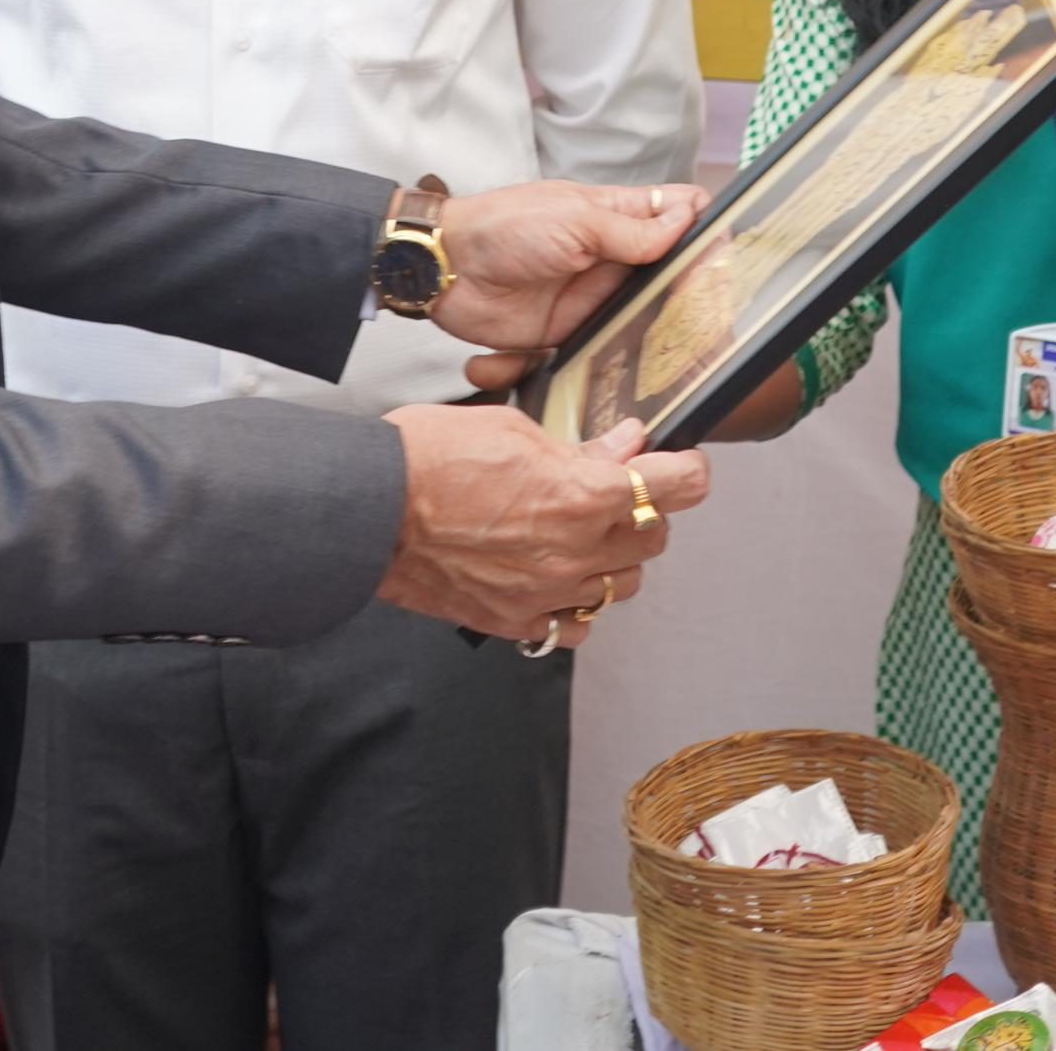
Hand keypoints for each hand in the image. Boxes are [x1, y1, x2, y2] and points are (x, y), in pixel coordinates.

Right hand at [377, 408, 709, 648]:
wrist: (368, 510)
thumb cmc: (427, 458)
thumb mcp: (512, 428)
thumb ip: (577, 446)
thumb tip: (622, 445)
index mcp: (580, 494)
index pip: (674, 487)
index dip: (687, 471)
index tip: (684, 466)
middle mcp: (574, 550)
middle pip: (653, 538)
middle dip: (645, 509)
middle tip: (616, 490)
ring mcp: (546, 592)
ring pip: (620, 586)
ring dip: (615, 558)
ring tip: (583, 533)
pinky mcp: (515, 619)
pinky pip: (573, 626)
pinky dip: (575, 604)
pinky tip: (555, 577)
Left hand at [422, 179, 704, 360]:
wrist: (446, 271)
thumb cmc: (503, 227)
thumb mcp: (575, 219)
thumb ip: (632, 229)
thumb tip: (687, 218)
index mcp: (615, 217)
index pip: (674, 213)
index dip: (703, 225)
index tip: (732, 248)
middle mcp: (610, 258)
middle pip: (668, 272)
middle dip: (692, 288)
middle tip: (721, 310)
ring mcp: (592, 297)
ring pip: (643, 316)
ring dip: (660, 329)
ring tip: (693, 350)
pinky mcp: (570, 335)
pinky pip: (604, 350)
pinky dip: (617, 358)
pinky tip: (641, 371)